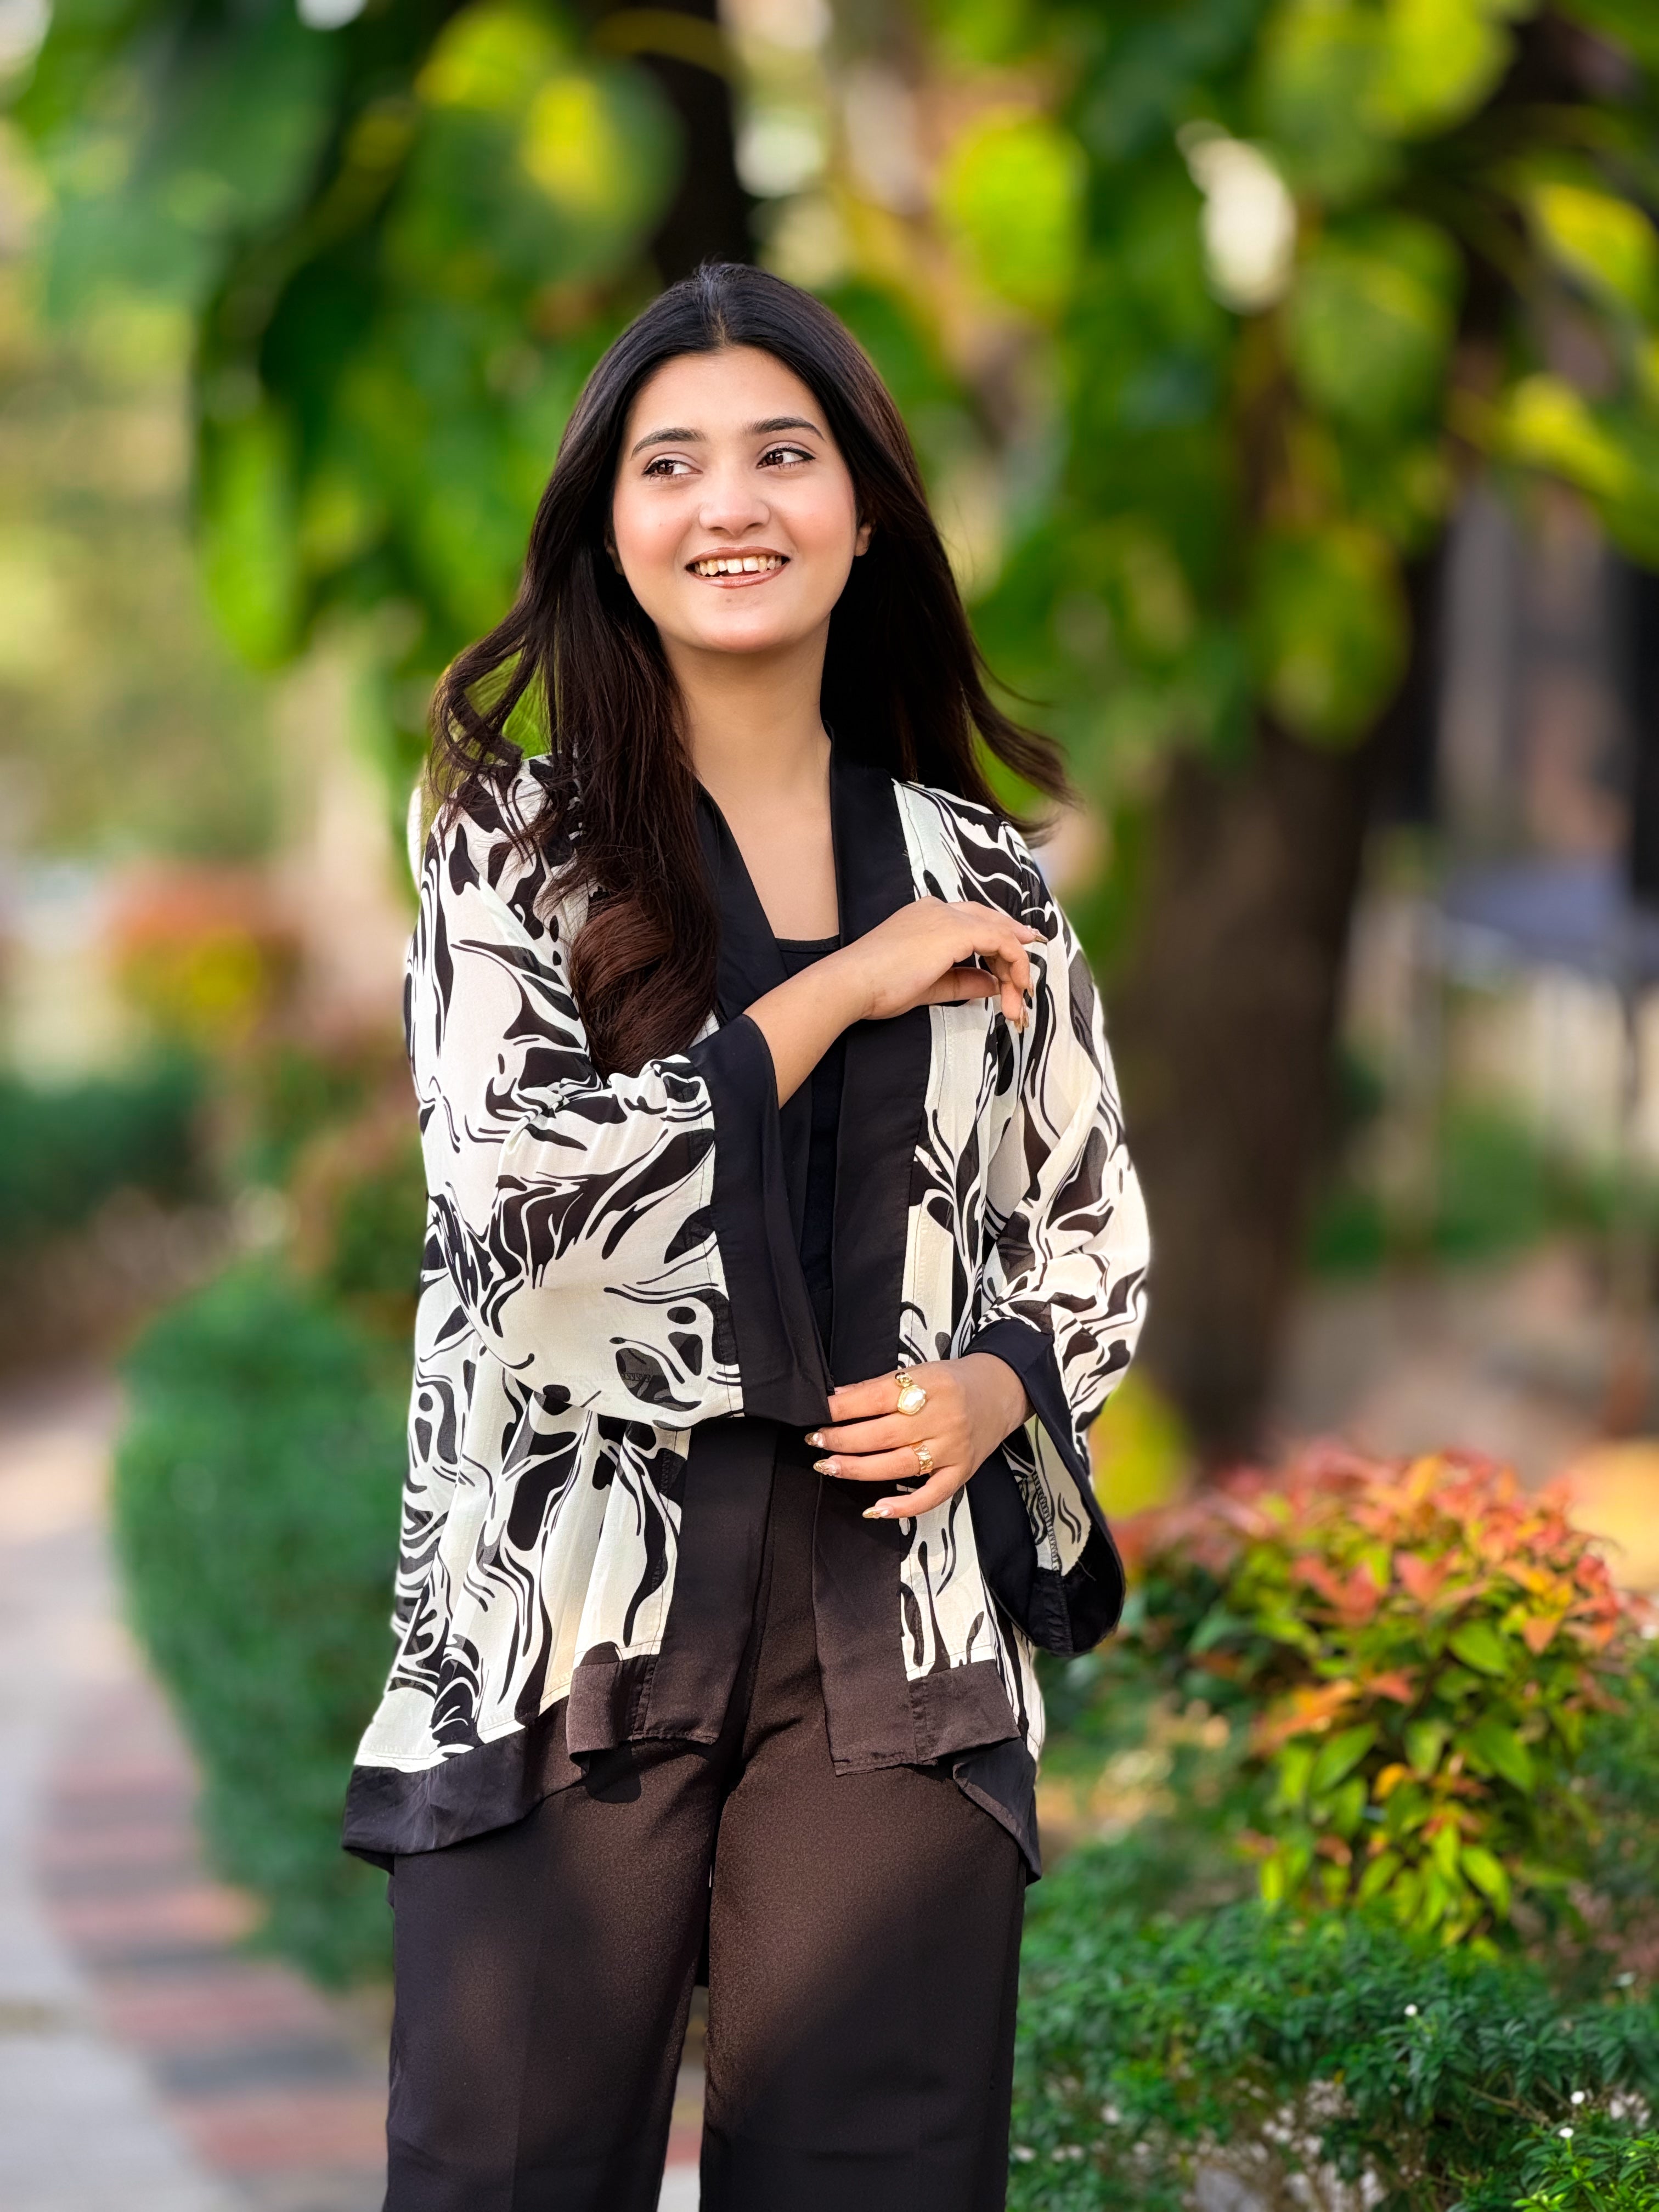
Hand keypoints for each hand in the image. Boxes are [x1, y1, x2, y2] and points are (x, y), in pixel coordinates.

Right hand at [747, 898, 1041, 1106]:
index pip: (974, 921)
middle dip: (1015, 953)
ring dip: (1015, 968)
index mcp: (926, 915)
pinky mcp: (956, 931)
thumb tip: (994, 986)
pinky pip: (1001, 942)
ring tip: (1020, 1000)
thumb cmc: (877, 987)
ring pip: (1000, 934)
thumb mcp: (930, 985)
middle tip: (1028, 984)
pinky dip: (1014, 964)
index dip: (1002, 936)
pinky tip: (1017, 986)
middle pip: (992, 924)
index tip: (1022, 955)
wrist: (853, 983)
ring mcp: (948, 917)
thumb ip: (964, 982)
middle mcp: (939, 909)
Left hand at [806, 1353, 1030, 1519]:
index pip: (878, 1398)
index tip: (819, 1411)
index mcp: (931, 1385)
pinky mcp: (961, 1473)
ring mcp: (953, 1449)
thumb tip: (838, 1400)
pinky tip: (876, 1508)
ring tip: (830, 1465)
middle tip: (817, 1440)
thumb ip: (880, 1387)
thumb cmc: (955, 1381)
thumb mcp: (919, 1372)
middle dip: (843, 1440)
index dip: (844, 1407)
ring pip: (899, 1466)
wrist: (1001, 1391)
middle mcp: (943, 1418)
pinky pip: (931, 1496)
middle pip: (883, 1434)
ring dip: (858, 1469)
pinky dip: (903, 1506)